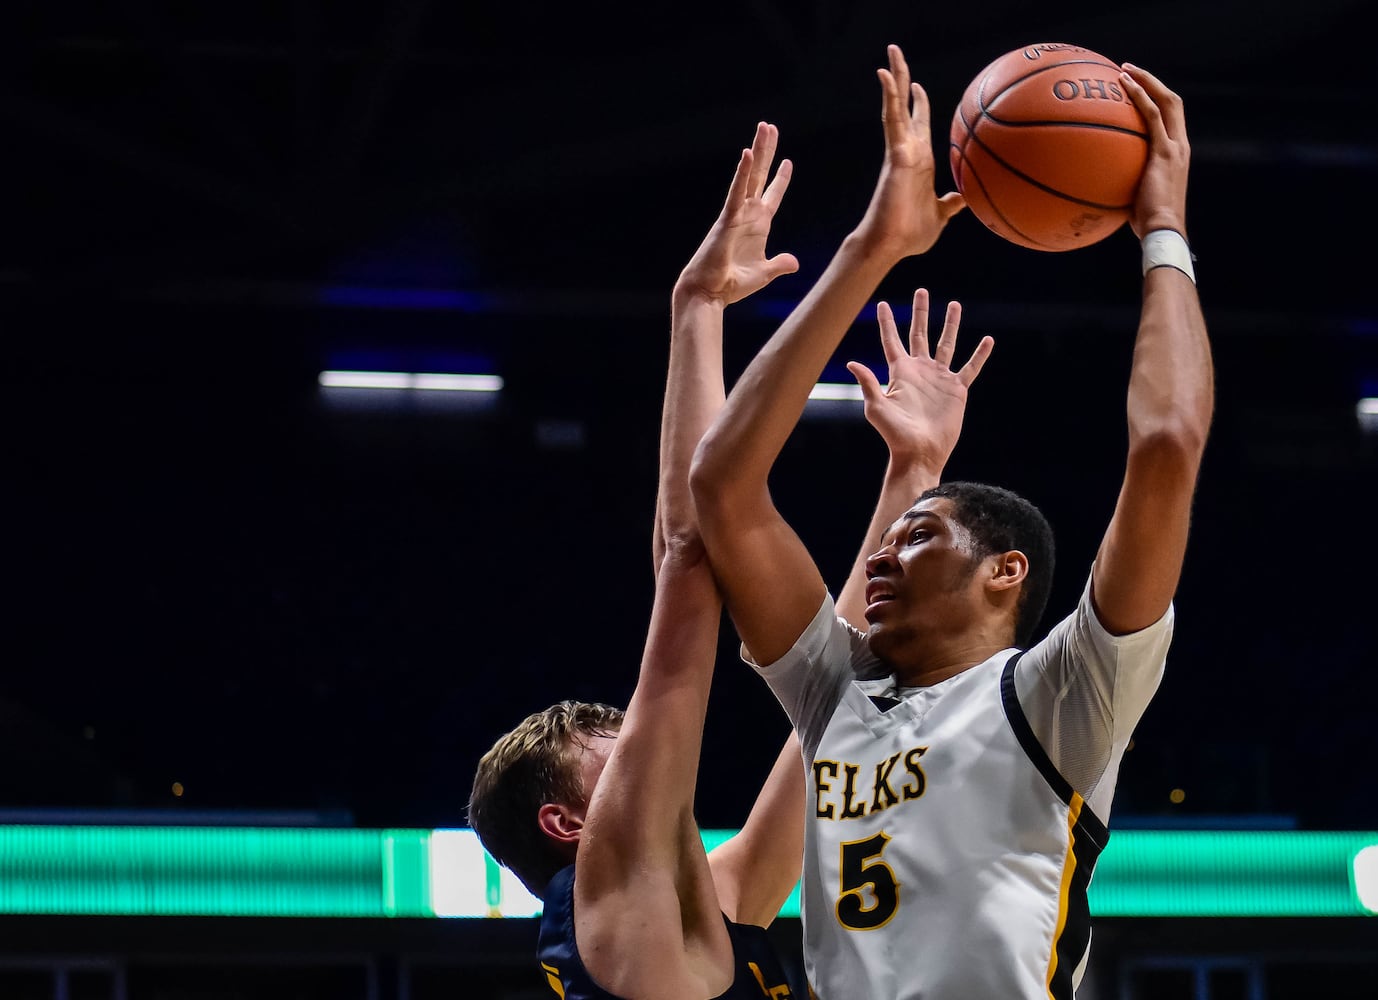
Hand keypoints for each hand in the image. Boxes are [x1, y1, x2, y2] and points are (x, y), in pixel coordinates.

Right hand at [674, 121, 799, 306]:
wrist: (709, 293)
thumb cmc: (731, 284)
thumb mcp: (764, 273)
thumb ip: (779, 264)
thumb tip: (794, 262)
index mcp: (757, 226)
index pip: (771, 196)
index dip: (780, 180)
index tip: (788, 162)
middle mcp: (747, 215)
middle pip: (760, 177)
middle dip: (766, 152)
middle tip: (770, 127)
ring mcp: (737, 214)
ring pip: (749, 176)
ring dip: (757, 151)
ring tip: (764, 128)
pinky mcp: (727, 220)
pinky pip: (736, 192)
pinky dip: (742, 174)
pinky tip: (747, 154)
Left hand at [846, 288, 992, 475]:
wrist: (920, 452)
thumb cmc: (894, 435)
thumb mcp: (877, 408)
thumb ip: (867, 383)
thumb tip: (851, 362)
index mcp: (900, 372)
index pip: (892, 340)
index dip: (887, 322)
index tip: (881, 303)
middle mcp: (920, 371)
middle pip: (920, 334)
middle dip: (921, 312)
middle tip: (922, 291)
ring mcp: (939, 379)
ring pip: (947, 344)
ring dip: (950, 324)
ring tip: (954, 304)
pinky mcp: (957, 390)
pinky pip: (970, 367)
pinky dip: (979, 354)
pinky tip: (987, 340)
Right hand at [853, 44, 966, 261]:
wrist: (891, 246)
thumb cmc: (911, 235)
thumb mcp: (941, 215)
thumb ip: (951, 203)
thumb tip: (965, 198)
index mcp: (919, 161)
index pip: (918, 125)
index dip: (918, 106)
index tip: (918, 89)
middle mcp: (907, 150)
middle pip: (904, 107)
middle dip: (902, 81)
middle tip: (896, 55)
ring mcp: (899, 150)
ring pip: (896, 106)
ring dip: (894, 79)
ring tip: (891, 54)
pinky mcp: (895, 154)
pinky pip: (892, 119)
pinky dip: (890, 96)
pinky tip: (885, 76)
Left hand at [1120, 64, 1190, 239]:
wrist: (1163, 230)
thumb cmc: (1146, 224)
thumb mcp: (1134, 198)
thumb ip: (1123, 183)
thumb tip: (1096, 183)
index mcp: (1177, 154)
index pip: (1171, 119)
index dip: (1156, 100)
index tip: (1136, 90)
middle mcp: (1181, 145)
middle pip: (1172, 102)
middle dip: (1152, 82)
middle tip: (1128, 71)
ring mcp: (1175, 147)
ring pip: (1166, 101)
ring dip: (1146, 81)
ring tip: (1124, 70)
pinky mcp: (1165, 152)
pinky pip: (1152, 116)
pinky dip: (1139, 97)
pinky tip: (1121, 86)